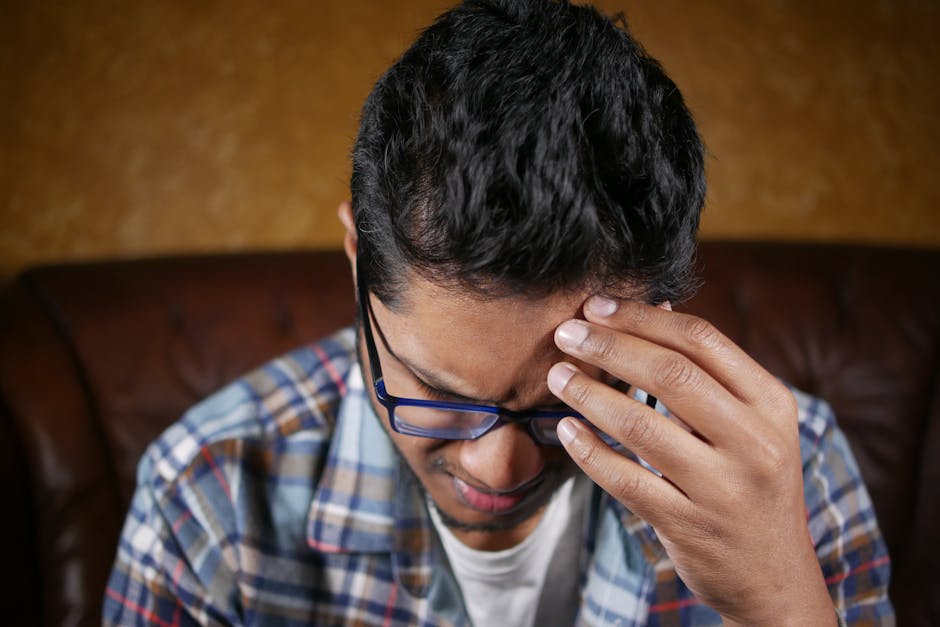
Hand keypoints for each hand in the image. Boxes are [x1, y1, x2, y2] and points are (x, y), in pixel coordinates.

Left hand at [546, 296, 833, 624]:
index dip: (643, 317)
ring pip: (640, 425)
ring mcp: (723, 487)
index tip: (597, 306)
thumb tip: (654, 308)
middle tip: (565, 332)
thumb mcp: (754, 424)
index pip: (701, 340)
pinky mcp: (689, 525)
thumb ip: (709, 373)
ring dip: (589, 393)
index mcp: (771, 403)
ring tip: (557, 376)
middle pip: (669, 374)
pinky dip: (589, 451)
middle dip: (608, 346)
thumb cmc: (752, 482)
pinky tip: (567, 431)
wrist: (774, 575)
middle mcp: (754, 442)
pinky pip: (625, 479)